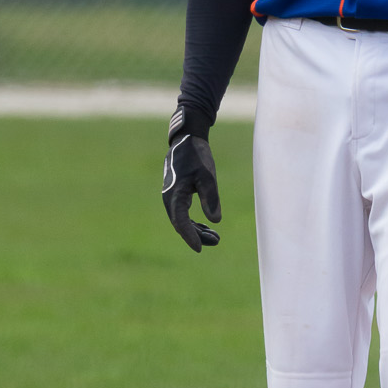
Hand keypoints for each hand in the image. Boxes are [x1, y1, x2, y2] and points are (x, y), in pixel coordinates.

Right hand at [162, 128, 220, 250]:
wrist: (187, 139)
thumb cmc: (197, 155)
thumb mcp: (207, 176)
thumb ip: (211, 198)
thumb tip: (215, 221)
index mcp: (174, 194)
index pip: (180, 222)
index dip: (190, 236)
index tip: (199, 249)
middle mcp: (170, 198)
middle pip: (181, 224)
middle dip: (197, 236)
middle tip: (217, 241)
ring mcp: (172, 196)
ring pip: (182, 220)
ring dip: (197, 230)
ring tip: (216, 238)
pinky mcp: (177, 193)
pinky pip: (183, 213)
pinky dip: (194, 221)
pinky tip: (206, 226)